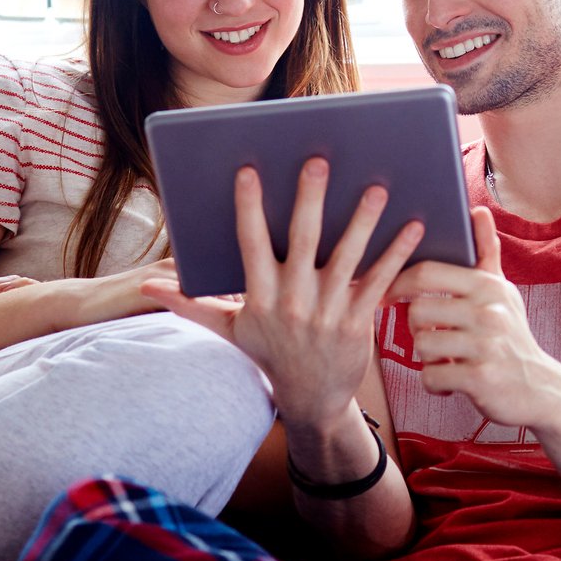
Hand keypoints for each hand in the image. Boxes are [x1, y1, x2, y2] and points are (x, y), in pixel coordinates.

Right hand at [143, 158, 423, 425]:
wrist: (311, 400)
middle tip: (317, 161)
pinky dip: (397, 253)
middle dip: (309, 199)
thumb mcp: (229, 330)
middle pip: (302, 241)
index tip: (249, 170)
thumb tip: (148, 287)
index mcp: (260, 297)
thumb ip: (191, 305)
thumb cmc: (269, 355)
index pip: (250, 244)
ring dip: (363, 220)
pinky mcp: (359, 321)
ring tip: (376, 185)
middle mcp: (293, 301)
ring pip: (347, 256)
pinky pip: (379, 281)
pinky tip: (413, 224)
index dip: (248, 207)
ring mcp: (328, 312)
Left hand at [387, 208, 560, 432]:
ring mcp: (487, 344)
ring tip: (446, 359)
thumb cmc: (511, 336)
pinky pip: (432, 376)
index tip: (388, 296)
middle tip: (430, 336)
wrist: (540, 388)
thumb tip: (478, 209)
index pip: (428, 272)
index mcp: (488, 286)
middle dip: (416, 327)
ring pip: (422, 345)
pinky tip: (450, 381)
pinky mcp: (481, 378)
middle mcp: (490, 311)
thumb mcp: (502, 292)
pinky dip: (435, 383)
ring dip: (427, 358)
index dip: (399, 282)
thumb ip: (486, 252)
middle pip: (418, 311)